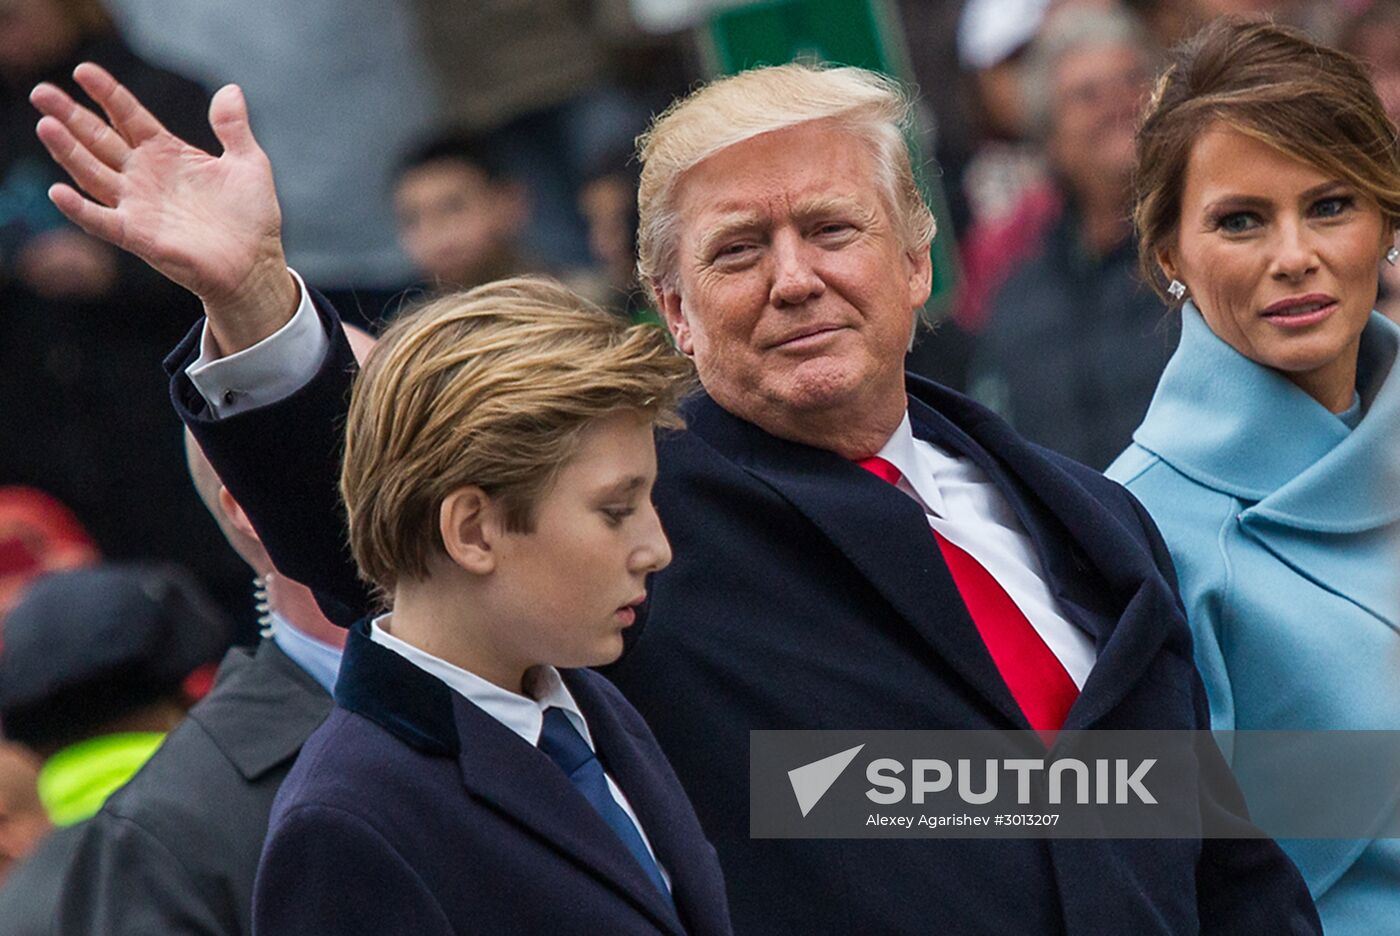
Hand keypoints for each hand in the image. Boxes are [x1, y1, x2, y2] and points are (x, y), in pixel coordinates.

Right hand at [30, 63, 297, 354]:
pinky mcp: (138, 236)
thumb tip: (231, 89)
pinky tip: (57, 191)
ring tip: (46, 125)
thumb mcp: (248, 164)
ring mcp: (138, 205)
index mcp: (167, 153)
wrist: (256, 265)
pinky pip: (101, 221)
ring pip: (93, 173)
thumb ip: (233, 127)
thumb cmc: (251, 217)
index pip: (128, 116)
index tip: (83, 70)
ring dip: (68, 152)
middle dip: (70, 115)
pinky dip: (79, 209)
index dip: (107, 93)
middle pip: (99, 139)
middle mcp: (145, 176)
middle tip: (40, 91)